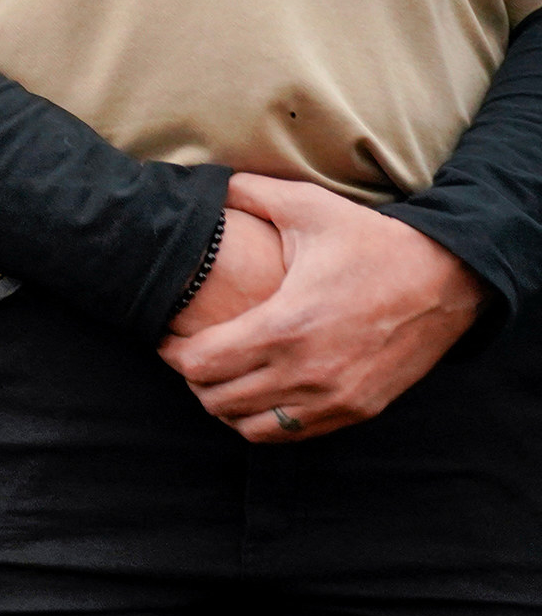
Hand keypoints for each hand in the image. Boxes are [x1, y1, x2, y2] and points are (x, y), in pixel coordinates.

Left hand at [158, 172, 486, 442]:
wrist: (447, 280)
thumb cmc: (371, 242)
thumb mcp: (307, 207)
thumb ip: (247, 192)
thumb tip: (202, 182)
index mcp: (286, 325)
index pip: (200, 364)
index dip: (172, 352)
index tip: (168, 335)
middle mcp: (307, 372)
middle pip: (216, 400)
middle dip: (192, 378)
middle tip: (190, 352)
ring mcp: (334, 399)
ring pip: (249, 426)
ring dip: (224, 404)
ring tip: (220, 374)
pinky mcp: (355, 411)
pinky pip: (288, 434)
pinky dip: (262, 421)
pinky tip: (257, 390)